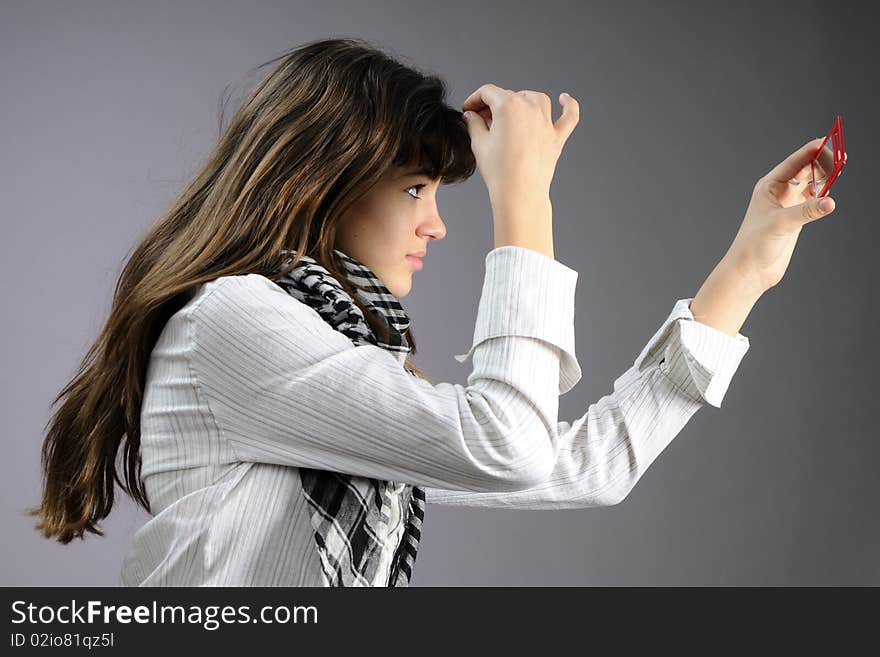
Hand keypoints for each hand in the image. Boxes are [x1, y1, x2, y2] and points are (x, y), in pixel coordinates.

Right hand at [460, 84, 578, 209]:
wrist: (519, 192)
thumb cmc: (500, 171)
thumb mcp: (479, 143)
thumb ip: (474, 124)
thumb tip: (471, 116)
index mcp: (508, 106)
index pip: (488, 92)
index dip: (474, 99)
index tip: (469, 108)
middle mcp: (530, 109)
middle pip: (510, 96)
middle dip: (493, 105)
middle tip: (482, 120)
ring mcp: (546, 123)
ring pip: (536, 99)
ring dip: (523, 100)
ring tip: (512, 111)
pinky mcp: (556, 138)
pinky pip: (569, 116)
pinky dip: (568, 105)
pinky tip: (564, 99)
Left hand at [725, 137, 836, 292]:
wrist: (750, 270)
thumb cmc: (754, 245)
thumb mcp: (781, 224)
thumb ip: (806, 211)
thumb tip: (830, 202)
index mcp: (769, 186)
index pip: (795, 162)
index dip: (812, 151)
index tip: (830, 141)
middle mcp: (778, 192)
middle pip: (805, 169)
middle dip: (822, 162)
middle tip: (841, 157)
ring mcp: (787, 205)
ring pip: (811, 184)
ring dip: (824, 177)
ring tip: (840, 169)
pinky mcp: (795, 218)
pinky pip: (813, 200)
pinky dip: (824, 194)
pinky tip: (831, 192)